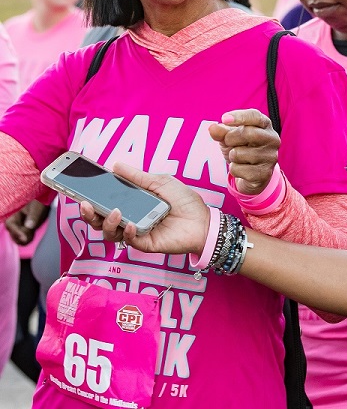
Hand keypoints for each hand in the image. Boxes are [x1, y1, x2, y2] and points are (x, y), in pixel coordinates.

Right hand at [5, 200, 49, 245]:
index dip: (16, 233)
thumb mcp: (37, 208)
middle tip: (32, 231)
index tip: (25, 238)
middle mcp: (13, 224)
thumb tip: (29, 226)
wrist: (43, 205)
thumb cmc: (39, 204)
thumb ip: (33, 217)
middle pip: (13, 235)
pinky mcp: (24, 233)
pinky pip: (23, 241)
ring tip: (34, 231)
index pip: (10, 226)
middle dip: (22, 236)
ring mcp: (18, 229)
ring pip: (18, 240)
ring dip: (26, 238)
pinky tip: (34, 233)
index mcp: (13, 215)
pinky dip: (29, 239)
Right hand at [79, 163, 208, 254]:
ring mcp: (136, 233)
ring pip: (110, 233)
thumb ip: (138, 177)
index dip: (91, 198)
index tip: (79, 189)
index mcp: (132, 203)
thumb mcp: (161, 182)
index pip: (105, 202)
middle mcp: (130, 218)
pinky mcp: (145, 244)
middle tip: (86, 204)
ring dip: (108, 223)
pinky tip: (132, 224)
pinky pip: (130, 241)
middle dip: (89, 214)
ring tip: (114, 212)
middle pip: (100, 221)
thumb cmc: (184, 201)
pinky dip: (128, 232)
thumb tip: (115, 165)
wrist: (204, 220)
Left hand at [209, 109, 280, 195]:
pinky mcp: (264, 173)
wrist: (253, 173)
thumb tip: (213, 128)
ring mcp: (270, 157)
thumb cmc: (243, 148)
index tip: (224, 118)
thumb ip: (222, 131)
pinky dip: (234, 169)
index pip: (255, 116)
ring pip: (239, 153)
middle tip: (228, 142)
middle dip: (230, 138)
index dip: (239, 116)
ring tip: (238, 157)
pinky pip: (238, 169)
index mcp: (265, 126)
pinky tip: (241, 168)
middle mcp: (272, 139)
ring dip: (232, 156)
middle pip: (248, 133)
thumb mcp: (231, 136)